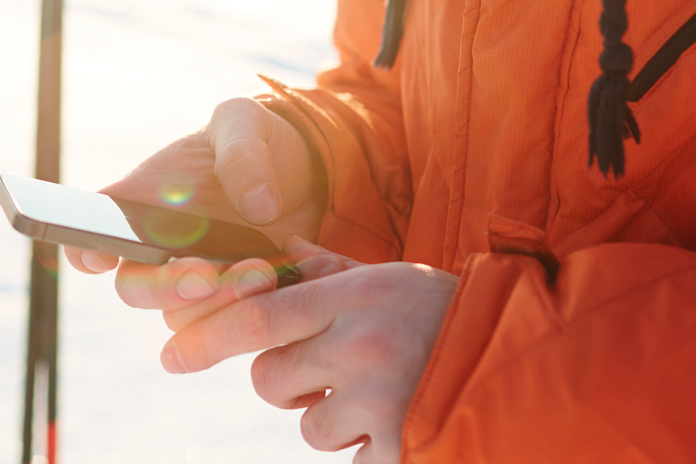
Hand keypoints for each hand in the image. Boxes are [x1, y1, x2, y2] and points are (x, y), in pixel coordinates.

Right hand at [64, 97, 322, 309]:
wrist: (303, 171)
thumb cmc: (255, 140)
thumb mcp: (247, 121)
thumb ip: (243, 152)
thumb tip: (256, 208)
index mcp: (142, 201)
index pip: (90, 233)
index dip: (84, 249)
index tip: (104, 254)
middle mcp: (159, 249)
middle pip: (134, 289)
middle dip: (166, 287)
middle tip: (205, 276)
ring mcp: (197, 280)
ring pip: (181, 317)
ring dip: (217, 305)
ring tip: (264, 273)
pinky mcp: (236, 302)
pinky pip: (232, 327)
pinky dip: (256, 312)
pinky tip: (288, 279)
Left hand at [160, 248, 459, 463]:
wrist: (526, 361)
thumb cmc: (444, 314)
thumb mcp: (386, 280)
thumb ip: (326, 273)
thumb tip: (271, 254)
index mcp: (354, 297)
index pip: (258, 316)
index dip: (206, 338)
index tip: (169, 357)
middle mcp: (362, 347)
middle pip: (271, 379)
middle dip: (285, 382)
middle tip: (327, 372)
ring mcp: (382, 403)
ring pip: (309, 426)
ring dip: (332, 418)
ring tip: (382, 394)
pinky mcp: (401, 449)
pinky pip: (350, 460)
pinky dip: (367, 449)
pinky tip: (402, 421)